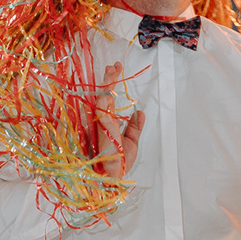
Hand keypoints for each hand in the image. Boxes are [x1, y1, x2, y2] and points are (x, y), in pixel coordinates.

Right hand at [92, 63, 144, 179]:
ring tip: (114, 66)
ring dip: (108, 79)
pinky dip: (107, 86)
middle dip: (109, 79)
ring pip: (103, 93)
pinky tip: (111, 76)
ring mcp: (99, 119)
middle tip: (115, 65)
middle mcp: (101, 119)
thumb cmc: (119, 162)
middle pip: (104, 94)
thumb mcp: (132, 142)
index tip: (116, 75)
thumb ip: (135, 127)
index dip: (111, 87)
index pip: (108, 101)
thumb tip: (141, 112)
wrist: (113, 174)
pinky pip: (103, 99)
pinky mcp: (101, 119)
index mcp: (107, 124)